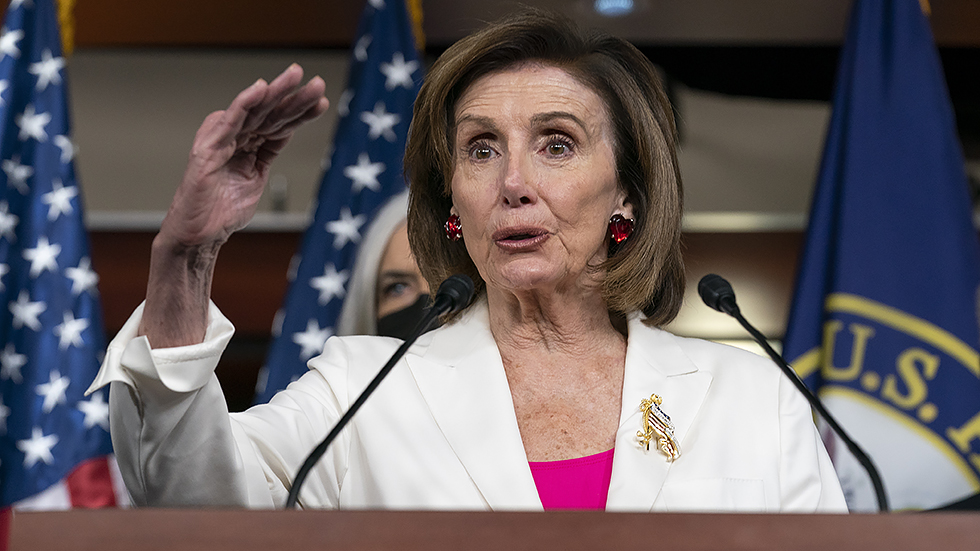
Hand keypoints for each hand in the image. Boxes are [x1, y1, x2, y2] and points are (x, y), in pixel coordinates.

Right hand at [139, 65, 327, 346]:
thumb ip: (267, 153)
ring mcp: (222, 141)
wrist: (199, 235)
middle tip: (317, 82)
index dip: (300, 113)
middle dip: (293, 97)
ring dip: (275, 92)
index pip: (279, 125)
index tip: (322, 101)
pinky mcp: (208, 148)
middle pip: (270, 114)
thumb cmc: (222, 211)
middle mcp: (236, 138)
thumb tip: (287, 130)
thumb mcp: (255, 178)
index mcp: (249, 146)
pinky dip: (244, 103)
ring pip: (254, 111)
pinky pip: (229, 120)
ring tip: (296, 75)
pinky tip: (260, 88)